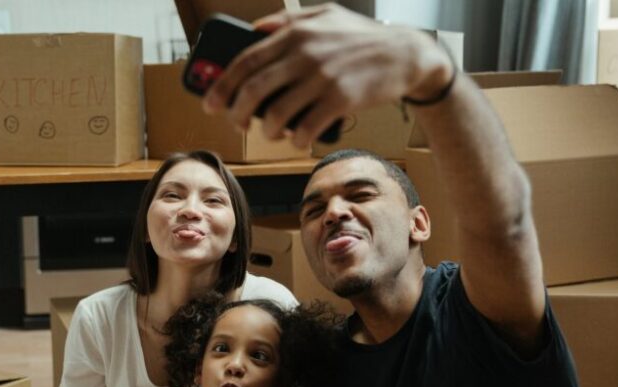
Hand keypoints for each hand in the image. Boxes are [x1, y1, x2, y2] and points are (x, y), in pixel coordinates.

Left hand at [202, 4, 452, 147]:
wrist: (406, 54)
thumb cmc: (362, 37)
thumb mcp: (325, 14)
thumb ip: (288, 20)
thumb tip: (254, 30)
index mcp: (295, 33)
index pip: (246, 61)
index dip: (222, 85)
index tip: (210, 103)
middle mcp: (305, 54)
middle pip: (254, 90)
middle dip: (237, 113)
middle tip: (236, 125)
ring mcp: (323, 78)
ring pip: (277, 114)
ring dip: (268, 131)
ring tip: (271, 133)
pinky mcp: (340, 101)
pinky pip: (306, 128)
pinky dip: (296, 140)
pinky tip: (297, 141)